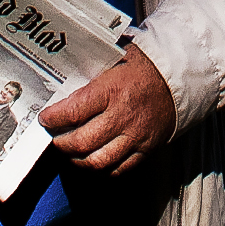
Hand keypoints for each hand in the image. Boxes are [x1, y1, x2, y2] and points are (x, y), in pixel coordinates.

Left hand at [38, 47, 173, 173]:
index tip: (45, 118)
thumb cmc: (143, 65)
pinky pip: (118, 169)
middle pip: (82, 142)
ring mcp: (136, 136)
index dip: (54, 118)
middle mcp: (123, 116)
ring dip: (78, 160)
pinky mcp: (146, 150)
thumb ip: (90, 67)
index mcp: (113, 89)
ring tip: (70, 152)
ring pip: (98, 162)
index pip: (74, 111)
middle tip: (54, 137)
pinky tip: (92, 159)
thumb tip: (61, 74)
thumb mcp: (115, 56)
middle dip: (61, 142)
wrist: (179, 79)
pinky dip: (102, 168)